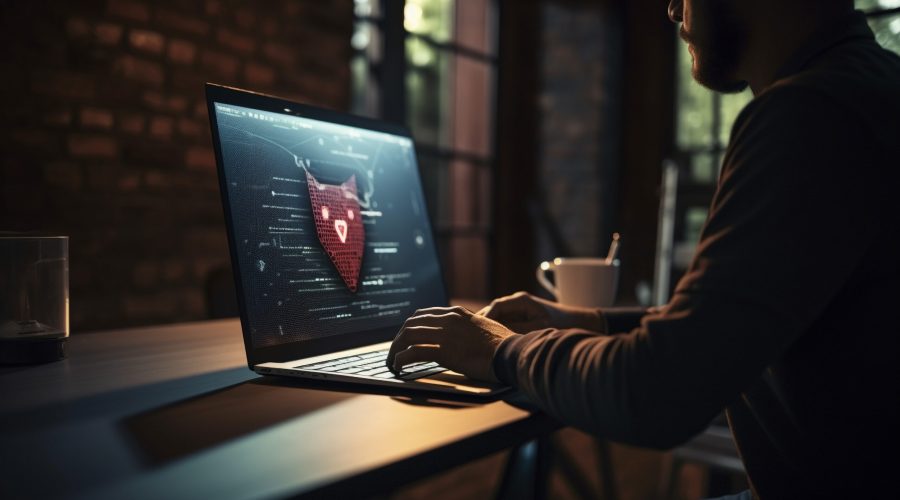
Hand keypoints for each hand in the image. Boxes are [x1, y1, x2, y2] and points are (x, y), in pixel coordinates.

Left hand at [387, 306, 515, 381]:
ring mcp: (445, 334)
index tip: (406, 336)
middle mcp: (448, 319)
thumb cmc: (504, 344)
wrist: (512, 352)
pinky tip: (399, 366)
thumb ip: (469, 327)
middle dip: (399, 337)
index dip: (411, 325)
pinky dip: (402, 359)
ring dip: (396, 349)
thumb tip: (464, 336)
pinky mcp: (444, 351)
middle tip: (395, 350)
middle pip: (412, 323)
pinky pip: (413, 353)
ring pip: (409, 336)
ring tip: (392, 360)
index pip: (424, 314)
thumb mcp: (484, 327)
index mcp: (457, 313)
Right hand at [476, 291, 605, 332]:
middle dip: (483, 324)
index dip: (485, 318)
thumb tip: (499, 337)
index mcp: (521, 300)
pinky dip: (498, 332)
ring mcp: (518, 310)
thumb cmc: (563, 324)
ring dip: (489, 328)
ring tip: (478, 342)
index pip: (496, 306)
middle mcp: (517, 302)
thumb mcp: (539, 328)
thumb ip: (518, 331)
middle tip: (473, 338)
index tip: (478, 331)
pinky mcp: (521, 319)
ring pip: (497, 318)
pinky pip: (504, 324)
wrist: (581, 323)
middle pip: (493, 311)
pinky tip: (491, 343)